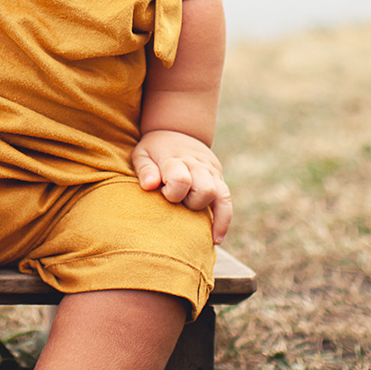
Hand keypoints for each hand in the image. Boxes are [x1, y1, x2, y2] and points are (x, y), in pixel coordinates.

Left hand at [132, 129, 230, 243]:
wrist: (178, 131)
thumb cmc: (155, 149)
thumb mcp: (143, 154)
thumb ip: (145, 169)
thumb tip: (149, 185)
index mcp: (176, 159)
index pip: (181, 179)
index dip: (172, 192)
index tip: (162, 193)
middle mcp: (198, 165)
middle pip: (204, 190)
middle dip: (190, 202)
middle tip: (175, 201)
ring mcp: (211, 172)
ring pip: (219, 195)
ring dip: (205, 211)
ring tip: (197, 227)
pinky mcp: (219, 179)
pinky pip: (227, 201)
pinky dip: (223, 221)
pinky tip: (216, 238)